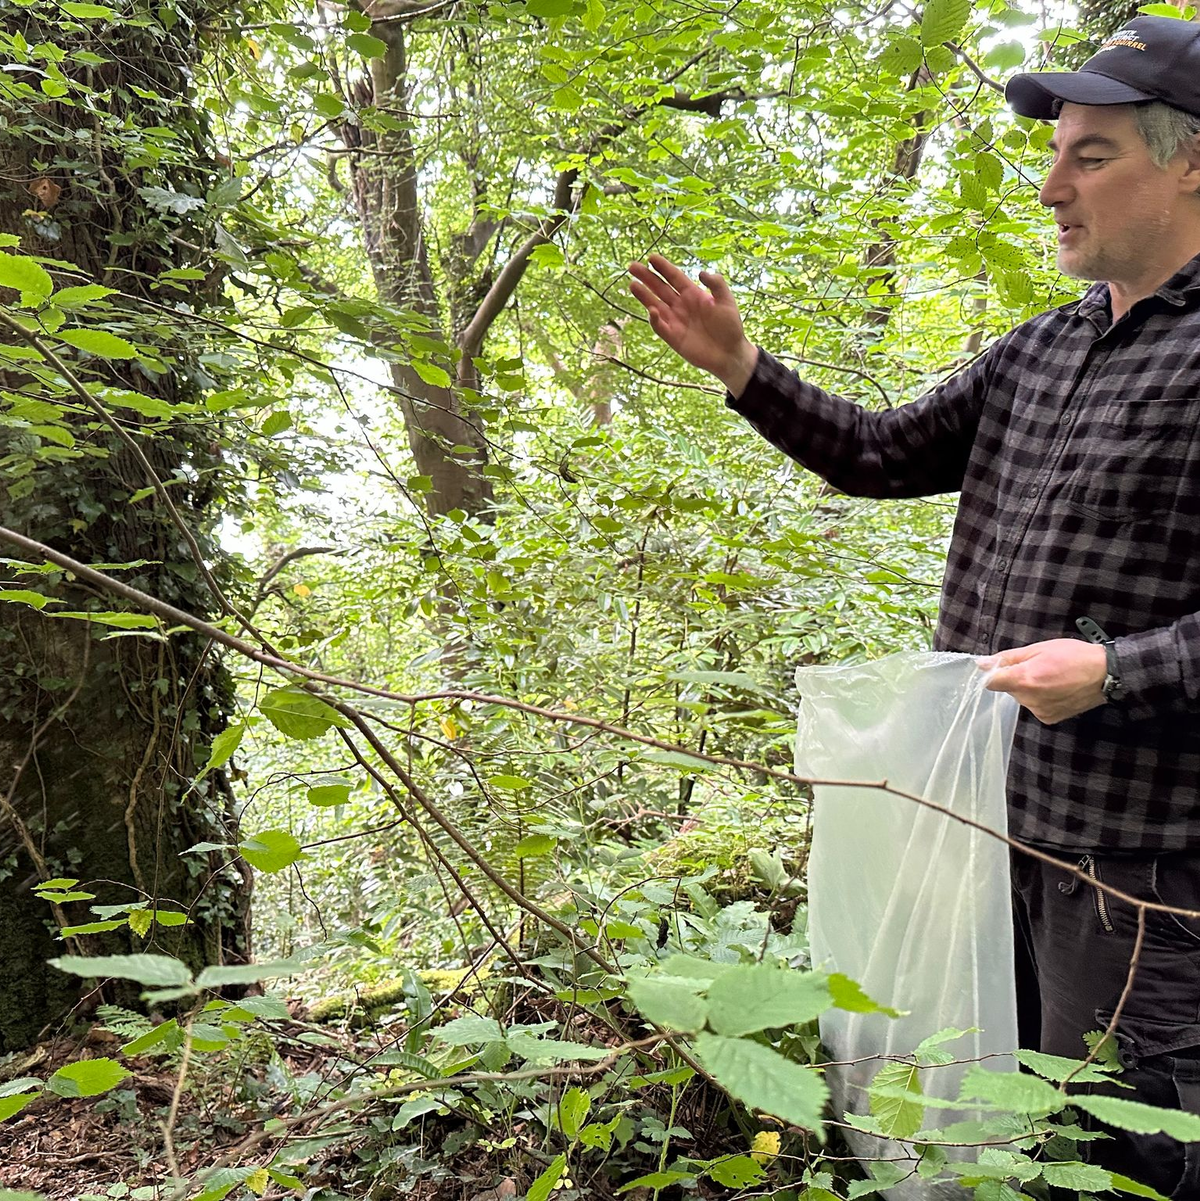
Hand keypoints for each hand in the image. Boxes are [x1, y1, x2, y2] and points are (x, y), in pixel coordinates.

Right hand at [628, 254, 757, 394]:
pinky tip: (651, 310)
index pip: (674, 277)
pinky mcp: (673, 338)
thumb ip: (717, 284)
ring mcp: (676, 321)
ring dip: (644, 295)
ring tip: (632, 284)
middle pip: (660, 288)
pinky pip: (660, 327)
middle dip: (647, 277)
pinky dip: (655, 319)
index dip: (663, 267)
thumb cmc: (730, 327)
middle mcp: (681, 305)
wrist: (730, 353)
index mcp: (693, 294)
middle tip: (632, 266)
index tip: (651, 258)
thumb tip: (701, 272)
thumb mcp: (727, 301)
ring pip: (655, 305)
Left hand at [978, 638, 1107, 724]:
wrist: (1106, 674)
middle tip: (1038, 667)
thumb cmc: (1074, 656)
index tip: (1000, 668)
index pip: (990, 683)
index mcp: (1024, 680)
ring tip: (1051, 677)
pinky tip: (1056, 689)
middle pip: (1009, 689)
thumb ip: (1009, 658)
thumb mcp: (1039, 649)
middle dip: (1017, 678)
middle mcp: (1029, 699)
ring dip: (1030, 689)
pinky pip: (1035, 706)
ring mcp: (1040, 711)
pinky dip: (1040, 698)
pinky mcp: (1049, 718)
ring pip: (1022, 698)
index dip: (993, 674)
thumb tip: (983, 664)